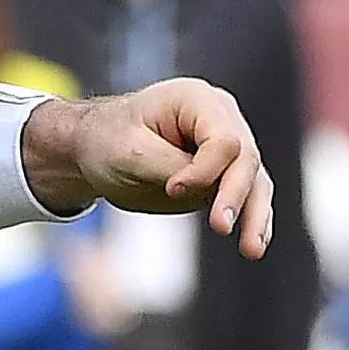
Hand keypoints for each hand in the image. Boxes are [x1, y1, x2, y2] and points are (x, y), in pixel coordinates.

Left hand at [20, 78, 273, 257]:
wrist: (93, 150)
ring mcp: (226, 146)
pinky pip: (249, 196)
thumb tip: (210, 189)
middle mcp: (219, 117)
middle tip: (220, 227)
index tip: (173, 189)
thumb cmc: (106, 140)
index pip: (222, 140)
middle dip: (236, 196)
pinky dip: (253, 220)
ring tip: (251, 250)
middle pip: (245, 160)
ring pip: (255, 181)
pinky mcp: (223, 174)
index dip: (204, 170)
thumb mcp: (130, 152)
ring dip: (255, 216)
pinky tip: (255, 245)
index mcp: (195, 99)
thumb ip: (171, 167)